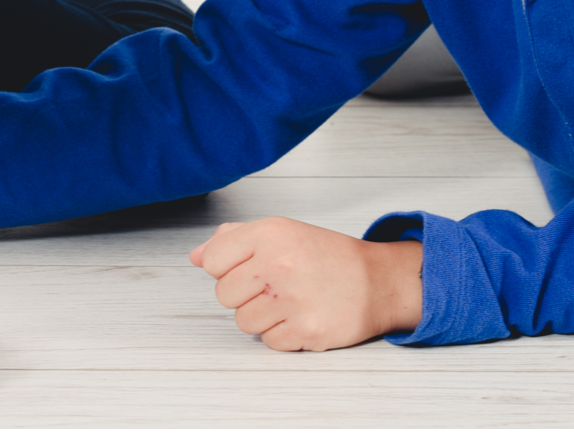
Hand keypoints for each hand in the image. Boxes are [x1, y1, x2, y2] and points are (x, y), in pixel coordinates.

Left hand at [189, 218, 422, 351]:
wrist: (376, 281)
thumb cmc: (326, 255)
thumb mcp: (283, 232)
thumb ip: (236, 240)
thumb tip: (197, 255)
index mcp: (270, 233)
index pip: (213, 259)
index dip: (224, 267)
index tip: (244, 267)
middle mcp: (278, 264)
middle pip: (224, 294)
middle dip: (243, 294)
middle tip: (270, 286)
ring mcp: (291, 300)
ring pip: (243, 322)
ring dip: (261, 317)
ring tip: (287, 301)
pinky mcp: (305, 331)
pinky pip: (269, 342)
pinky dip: (282, 335)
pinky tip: (300, 316)